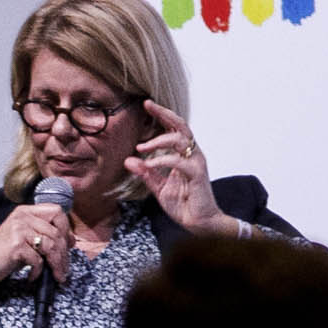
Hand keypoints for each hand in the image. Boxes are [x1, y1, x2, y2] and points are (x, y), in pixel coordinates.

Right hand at [0, 199, 69, 296]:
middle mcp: (22, 216)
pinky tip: (32, 276)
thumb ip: (42, 234)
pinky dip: (38, 271)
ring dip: (57, 264)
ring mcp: (19, 230)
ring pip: (51, 245)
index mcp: (25, 211)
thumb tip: (70, 240)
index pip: (56, 211)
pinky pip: (38, 259)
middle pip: (57, 231)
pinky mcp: (16, 246)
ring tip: (56, 275)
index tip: (69, 244)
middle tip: (64, 267)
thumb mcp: (23, 237)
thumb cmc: (3, 254)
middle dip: (64, 252)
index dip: (66, 228)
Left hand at [126, 101, 220, 233]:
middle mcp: (192, 154)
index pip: (174, 129)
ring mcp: (196, 163)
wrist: (199, 223)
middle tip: (148, 106)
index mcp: (184, 155)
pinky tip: (149, 164)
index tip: (147, 104)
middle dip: (164, 114)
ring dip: (159, 140)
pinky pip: (179, 161)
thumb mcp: (159, 187)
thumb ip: (146, 173)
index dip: (162, 115)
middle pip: (181, 126)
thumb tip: (128, 160)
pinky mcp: (197, 174)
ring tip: (141, 147)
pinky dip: (162, 160)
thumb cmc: (183, 204)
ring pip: (180, 140)